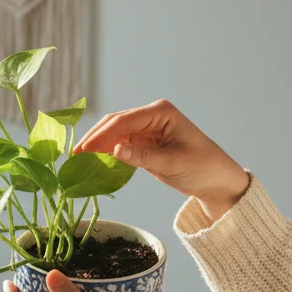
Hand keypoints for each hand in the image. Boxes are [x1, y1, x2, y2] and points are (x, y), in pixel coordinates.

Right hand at [74, 99, 250, 220]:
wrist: (216, 179)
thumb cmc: (203, 167)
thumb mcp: (173, 164)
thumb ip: (143, 157)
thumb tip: (114, 151)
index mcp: (161, 112)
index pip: (124, 121)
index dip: (101, 135)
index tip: (83, 150)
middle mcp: (151, 116)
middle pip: (114, 123)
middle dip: (94, 138)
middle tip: (74, 156)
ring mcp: (146, 128)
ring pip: (113, 133)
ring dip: (97, 145)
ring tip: (78, 160)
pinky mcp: (143, 142)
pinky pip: (119, 145)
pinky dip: (106, 152)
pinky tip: (93, 162)